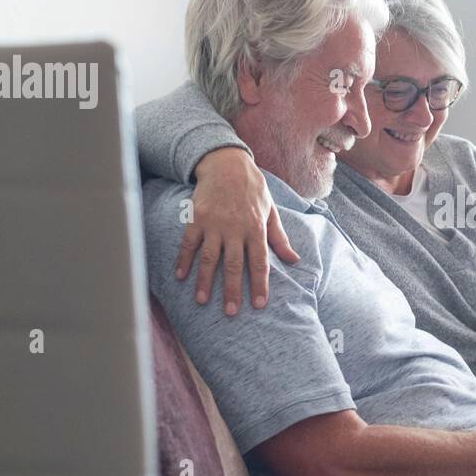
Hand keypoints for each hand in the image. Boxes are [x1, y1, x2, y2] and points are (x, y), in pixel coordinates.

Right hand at [175, 147, 298, 314]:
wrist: (227, 163)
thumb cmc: (253, 189)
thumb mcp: (271, 210)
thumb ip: (280, 238)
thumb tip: (294, 260)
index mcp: (256, 228)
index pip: (260, 262)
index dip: (260, 284)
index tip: (259, 304)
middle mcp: (235, 228)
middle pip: (233, 264)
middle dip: (232, 290)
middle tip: (230, 312)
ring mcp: (214, 224)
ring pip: (209, 257)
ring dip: (204, 280)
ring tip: (201, 301)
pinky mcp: (196, 218)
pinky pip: (189, 243)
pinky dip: (183, 260)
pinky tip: (180, 277)